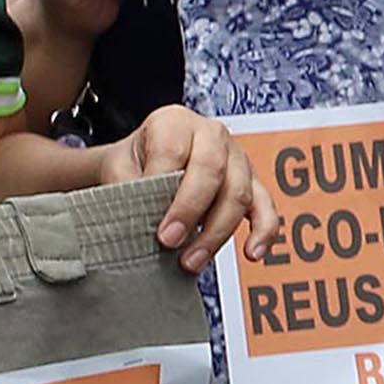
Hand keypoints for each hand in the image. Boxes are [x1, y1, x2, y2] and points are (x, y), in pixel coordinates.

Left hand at [115, 106, 266, 269]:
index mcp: (174, 122)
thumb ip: (125, 188)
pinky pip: (266, 208)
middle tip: (169, 242)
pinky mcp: (252, 184)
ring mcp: (237, 158)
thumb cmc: (135, 164)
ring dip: (216, 233)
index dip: (161, 188)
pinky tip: (252, 254)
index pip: (172, 151)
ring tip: (191, 261)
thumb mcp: (117, 168)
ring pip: (238, 194)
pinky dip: (263, 232)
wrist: (147, 164)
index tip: (151, 221)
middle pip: (211, 170)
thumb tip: (136, 220)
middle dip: (190, 211)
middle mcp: (211, 134)